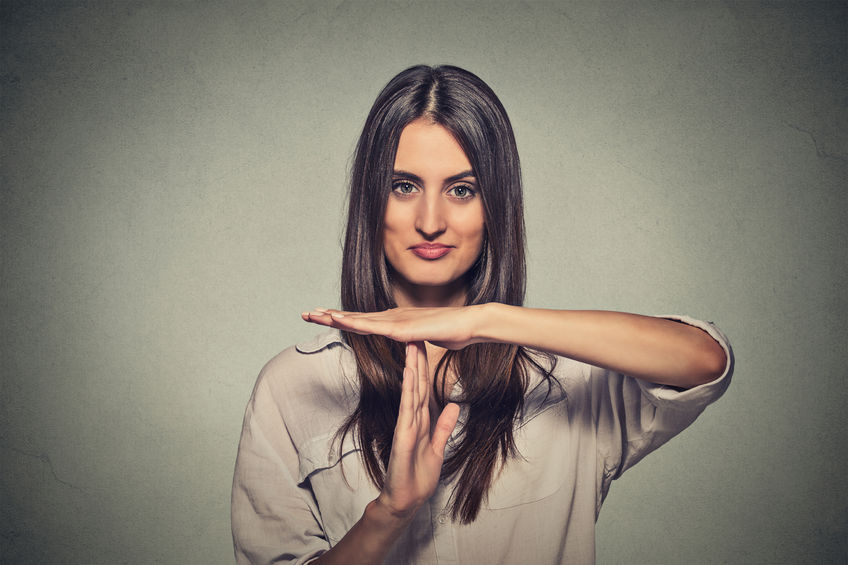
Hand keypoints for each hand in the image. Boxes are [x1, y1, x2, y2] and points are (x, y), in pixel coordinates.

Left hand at [301, 306, 482, 349]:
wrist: (471, 324)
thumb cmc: (453, 331)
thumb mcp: (426, 339)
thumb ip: (414, 340)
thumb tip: (410, 343)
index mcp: (395, 321)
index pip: (363, 321)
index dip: (342, 319)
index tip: (322, 317)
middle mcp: (392, 317)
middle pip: (355, 317)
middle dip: (329, 315)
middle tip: (305, 313)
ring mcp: (397, 321)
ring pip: (359, 319)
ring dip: (335, 317)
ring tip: (314, 314)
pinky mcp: (403, 328)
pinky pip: (374, 327)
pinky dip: (355, 323)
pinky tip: (340, 321)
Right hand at [376, 342, 459, 518]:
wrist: (406, 500)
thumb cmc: (417, 476)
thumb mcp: (437, 447)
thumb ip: (444, 426)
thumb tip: (453, 405)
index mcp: (420, 420)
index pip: (422, 387)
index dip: (424, 366)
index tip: (426, 346)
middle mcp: (411, 419)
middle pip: (415, 383)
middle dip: (416, 359)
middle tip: (416, 334)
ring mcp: (405, 425)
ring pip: (410, 390)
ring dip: (411, 367)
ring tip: (411, 345)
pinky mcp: (403, 435)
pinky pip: (407, 408)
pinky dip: (408, 389)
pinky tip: (408, 373)